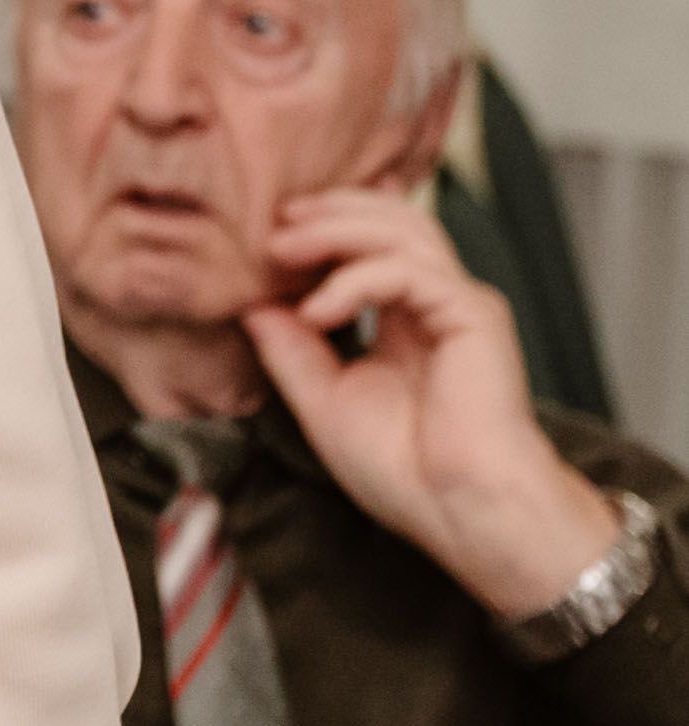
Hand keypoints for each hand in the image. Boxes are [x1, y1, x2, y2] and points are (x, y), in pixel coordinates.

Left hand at [245, 184, 623, 616]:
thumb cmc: (406, 472)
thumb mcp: (324, 401)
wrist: (460, 513)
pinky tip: (317, 311)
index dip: (318, 230)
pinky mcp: (474, 316)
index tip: (262, 240)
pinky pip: (408, 271)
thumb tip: (251, 306)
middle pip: (389, 219)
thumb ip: (290, 351)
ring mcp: (458, 306)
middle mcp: (435, 304)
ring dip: (334, 230)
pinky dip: (354, 279)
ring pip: (401, 230)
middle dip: (327, 211)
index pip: (368, 246)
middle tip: (271, 222)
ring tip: (281, 250)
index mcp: (404, 320)